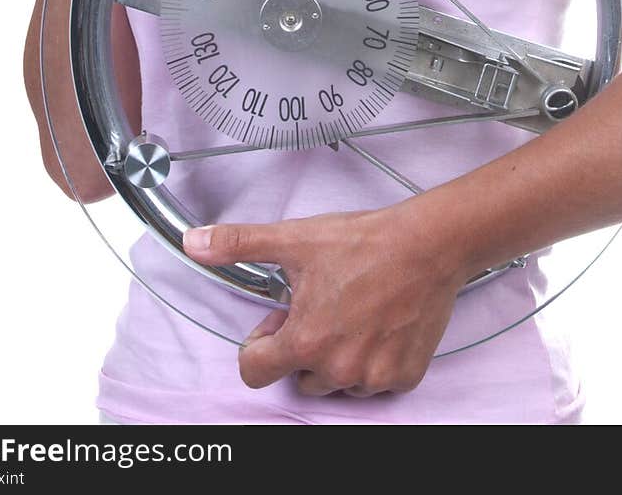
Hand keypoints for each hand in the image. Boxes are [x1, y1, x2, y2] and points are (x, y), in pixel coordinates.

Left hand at [182, 203, 464, 396]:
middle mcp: (337, 370)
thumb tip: (193, 242)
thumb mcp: (295, 239)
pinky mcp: (403, 376)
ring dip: (338, 354)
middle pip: (298, 375)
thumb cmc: (365, 242)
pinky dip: (373, 357)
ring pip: (336, 381)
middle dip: (304, 345)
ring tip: (353, 308)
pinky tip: (379, 321)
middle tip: (324, 303)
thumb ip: (239, 244)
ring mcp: (372, 377)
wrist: (428, 244)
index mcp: (305, 342)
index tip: (280, 316)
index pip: (254, 370)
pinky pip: (374, 380)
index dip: (261, 341)